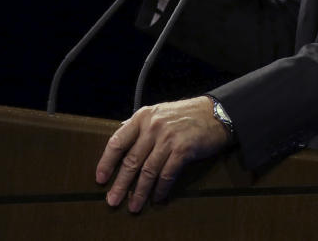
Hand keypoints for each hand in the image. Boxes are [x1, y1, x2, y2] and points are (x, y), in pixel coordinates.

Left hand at [95, 96, 230, 212]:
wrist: (217, 113)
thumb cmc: (188, 114)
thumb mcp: (160, 112)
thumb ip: (141, 126)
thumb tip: (120, 140)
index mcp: (143, 117)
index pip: (117, 142)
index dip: (106, 162)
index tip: (100, 179)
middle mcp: (153, 126)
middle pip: (131, 161)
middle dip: (120, 184)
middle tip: (113, 200)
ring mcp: (168, 138)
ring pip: (148, 171)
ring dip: (139, 192)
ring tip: (134, 206)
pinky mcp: (183, 150)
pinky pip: (167, 174)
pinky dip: (161, 188)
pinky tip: (157, 197)